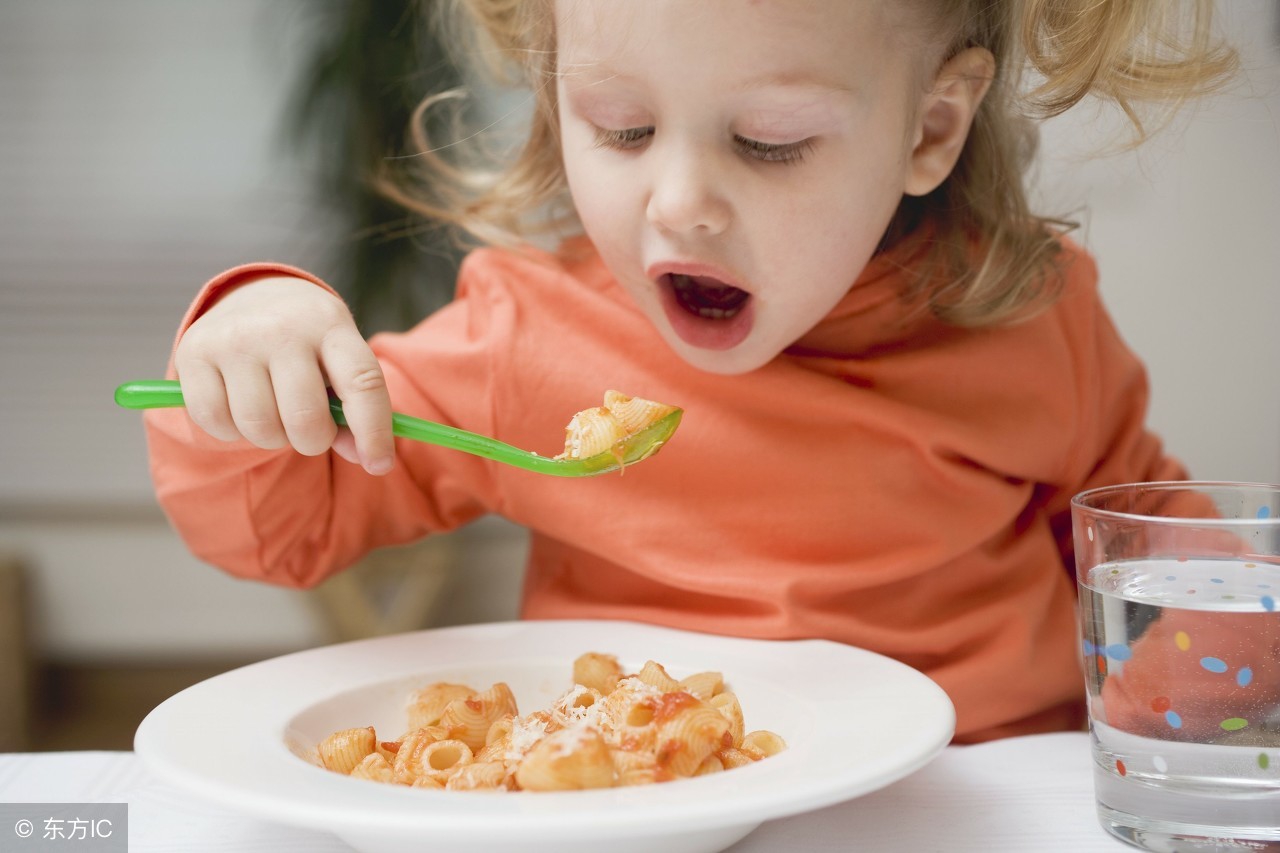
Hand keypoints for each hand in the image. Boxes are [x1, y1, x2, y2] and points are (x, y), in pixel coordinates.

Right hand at [174, 275, 394, 474]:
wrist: (252, 295)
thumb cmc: (309, 344)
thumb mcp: (339, 362)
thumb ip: (356, 411)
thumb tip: (366, 459)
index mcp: (330, 324)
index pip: (362, 382)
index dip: (375, 431)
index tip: (380, 464)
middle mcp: (281, 327)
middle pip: (305, 419)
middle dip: (314, 440)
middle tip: (311, 430)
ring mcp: (234, 338)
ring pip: (260, 428)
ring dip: (273, 438)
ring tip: (275, 413)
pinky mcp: (193, 353)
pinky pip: (217, 424)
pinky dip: (233, 431)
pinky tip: (241, 406)